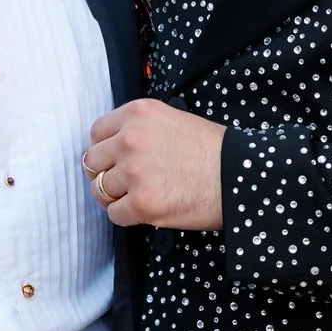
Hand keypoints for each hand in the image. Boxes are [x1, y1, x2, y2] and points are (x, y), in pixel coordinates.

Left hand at [83, 98, 225, 229]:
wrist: (239, 175)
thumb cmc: (213, 150)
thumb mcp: (172, 119)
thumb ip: (140, 128)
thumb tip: (112, 148)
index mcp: (137, 114)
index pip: (96, 133)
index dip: (104, 150)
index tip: (114, 160)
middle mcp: (129, 139)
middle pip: (92, 162)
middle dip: (105, 174)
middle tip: (123, 183)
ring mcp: (133, 173)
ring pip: (100, 191)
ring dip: (114, 197)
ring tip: (136, 198)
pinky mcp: (141, 203)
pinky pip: (114, 214)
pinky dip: (127, 216)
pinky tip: (146, 211)